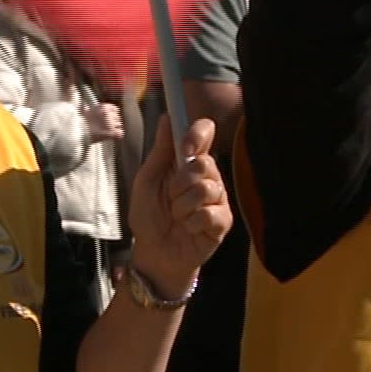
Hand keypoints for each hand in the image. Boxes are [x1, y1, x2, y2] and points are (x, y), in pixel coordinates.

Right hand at [84, 102, 124, 144]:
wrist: (79, 132)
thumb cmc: (81, 122)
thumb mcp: (83, 112)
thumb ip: (86, 108)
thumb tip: (84, 104)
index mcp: (103, 107)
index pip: (115, 109)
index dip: (113, 114)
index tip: (110, 117)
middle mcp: (109, 114)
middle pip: (118, 117)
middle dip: (114, 122)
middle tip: (107, 126)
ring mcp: (111, 123)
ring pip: (119, 125)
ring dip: (115, 128)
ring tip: (108, 131)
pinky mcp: (112, 132)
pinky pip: (120, 133)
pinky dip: (118, 135)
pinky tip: (114, 137)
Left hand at [126, 116, 230, 295]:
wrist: (154, 253)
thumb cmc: (149, 217)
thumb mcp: (147, 181)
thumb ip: (160, 151)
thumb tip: (166, 118)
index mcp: (189, 162)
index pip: (205, 134)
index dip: (198, 134)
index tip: (186, 147)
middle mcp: (208, 176)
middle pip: (205, 163)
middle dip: (180, 183)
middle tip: (170, 198)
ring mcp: (218, 199)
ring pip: (206, 190)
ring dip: (183, 207)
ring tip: (177, 217)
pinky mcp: (223, 221)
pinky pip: (210, 214)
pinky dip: (192, 224)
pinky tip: (189, 229)